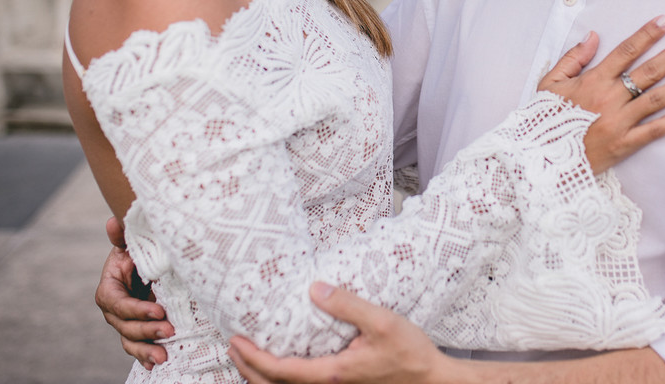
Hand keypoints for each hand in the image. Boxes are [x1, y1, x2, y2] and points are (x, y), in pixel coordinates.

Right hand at [96, 216, 174, 369]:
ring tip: (163, 356)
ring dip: (145, 350)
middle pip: (125, 326)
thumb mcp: (133, 244)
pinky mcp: (137, 331)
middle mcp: (114, 310)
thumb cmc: (139, 252)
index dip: (136, 310)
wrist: (148, 264)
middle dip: (146, 330)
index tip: (159, 310)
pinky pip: (137, 347)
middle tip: (170, 329)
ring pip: (130, 340)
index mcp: (110, 289)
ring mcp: (125, 322)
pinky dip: (144, 357)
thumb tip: (113, 221)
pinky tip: (155, 365)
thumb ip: (122, 236)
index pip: (118, 304)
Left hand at [228, 283, 458, 383]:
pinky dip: (283, 377)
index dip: (254, 358)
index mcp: (332, 373)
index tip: (237, 341)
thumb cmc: (410, 353)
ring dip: (262, 376)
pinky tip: (284, 361)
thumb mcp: (380, 321)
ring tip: (249, 357)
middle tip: (233, 348)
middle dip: (249, 369)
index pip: (281, 371)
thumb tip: (314, 289)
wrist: (431, 379)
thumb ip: (346, 305)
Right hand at [539, 17, 664, 172]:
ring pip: (657, 99)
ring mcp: (619, 122)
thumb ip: (572, 58)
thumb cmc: (544, 119)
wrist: (541, 158)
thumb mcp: (549, 83)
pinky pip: (654, 131)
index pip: (625, 51)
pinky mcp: (624, 144)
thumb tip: (594, 36)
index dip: (647, 35)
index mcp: (593, 80)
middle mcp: (610, 98)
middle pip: (648, 71)